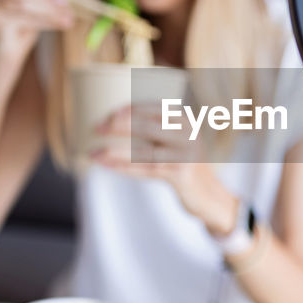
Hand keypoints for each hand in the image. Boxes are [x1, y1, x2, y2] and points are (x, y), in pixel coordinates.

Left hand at [90, 103, 236, 234]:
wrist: (209, 194)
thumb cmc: (182, 164)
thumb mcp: (174, 141)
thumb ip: (154, 130)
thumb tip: (112, 121)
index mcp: (185, 119)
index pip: (153, 108)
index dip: (128, 110)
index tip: (107, 115)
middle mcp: (188, 133)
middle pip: (148, 126)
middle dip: (118, 126)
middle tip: (95, 128)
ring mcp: (186, 154)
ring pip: (144, 152)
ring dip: (115, 152)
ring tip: (93, 153)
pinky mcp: (182, 174)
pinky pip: (146, 170)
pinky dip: (124, 168)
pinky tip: (107, 166)